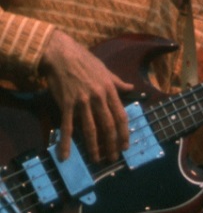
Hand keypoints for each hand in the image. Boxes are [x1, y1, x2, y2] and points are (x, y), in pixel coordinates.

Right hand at [40, 30, 132, 161]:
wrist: (60, 53)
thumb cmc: (84, 60)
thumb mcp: (105, 70)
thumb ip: (118, 82)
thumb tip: (131, 87)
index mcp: (110, 91)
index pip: (121, 117)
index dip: (124, 133)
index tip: (125, 145)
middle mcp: (99, 98)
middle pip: (108, 126)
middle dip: (112, 144)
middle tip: (113, 158)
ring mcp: (82, 102)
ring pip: (90, 129)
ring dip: (94, 147)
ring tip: (97, 159)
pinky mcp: (66, 104)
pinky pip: (67, 127)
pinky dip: (66, 142)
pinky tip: (65, 155)